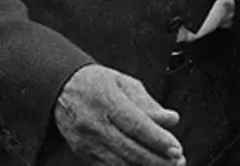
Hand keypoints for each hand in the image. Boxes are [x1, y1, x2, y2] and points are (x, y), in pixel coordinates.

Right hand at [53, 64, 182, 165]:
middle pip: (129, 148)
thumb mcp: (125, 83)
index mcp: (107, 101)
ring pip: (119, 163)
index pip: (136, 125)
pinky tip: (143, 165)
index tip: (176, 148)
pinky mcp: (83, 154)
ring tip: (166, 165)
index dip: (157, 139)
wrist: (62, 89)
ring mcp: (87, 142)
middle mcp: (95, 124)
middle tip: (177, 161)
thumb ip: (149, 103)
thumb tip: (171, 119)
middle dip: (156, 159)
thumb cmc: (97, 83)